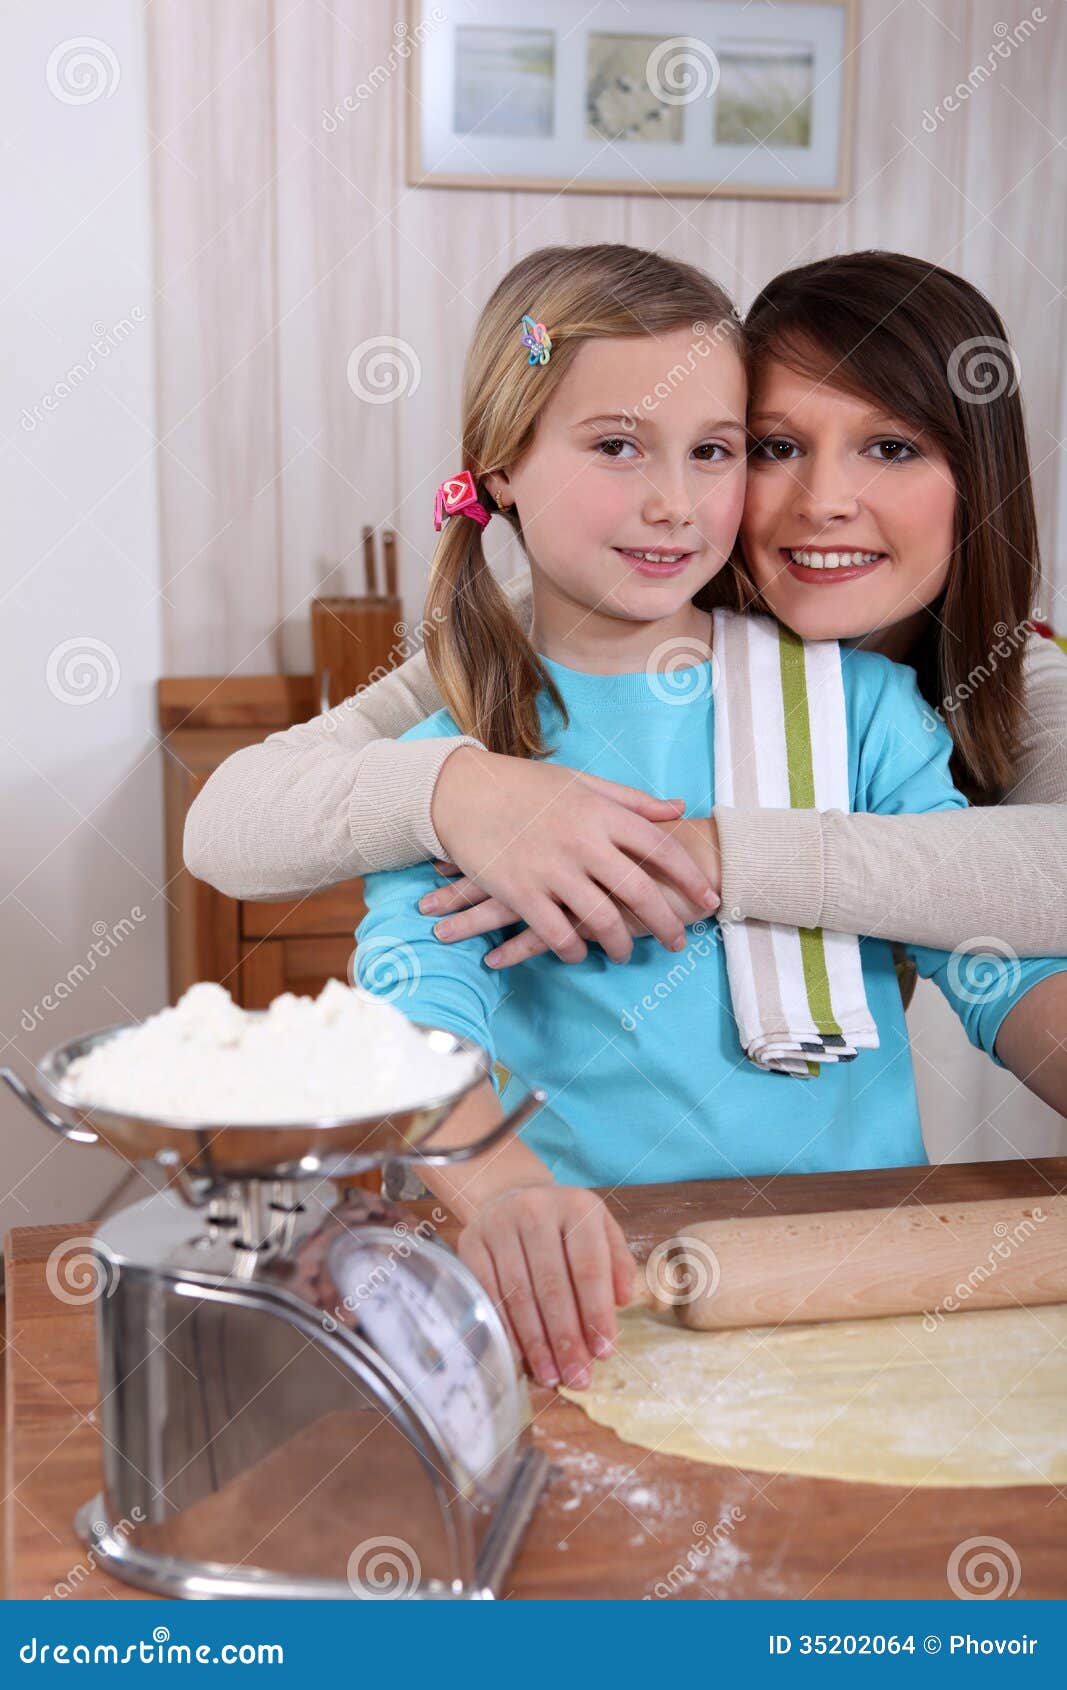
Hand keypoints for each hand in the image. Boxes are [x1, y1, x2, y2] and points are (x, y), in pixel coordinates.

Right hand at [426, 748, 719, 964]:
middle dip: (666, 922)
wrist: (462, 792)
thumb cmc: (526, 787)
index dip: (691, 877)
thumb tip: (678, 807)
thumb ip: (632, 800)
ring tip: (627, 954)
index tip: (710, 899)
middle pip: (639, 890)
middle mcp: (582, 841)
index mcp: (601, 812)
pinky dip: (573, 950)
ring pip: (601, 919)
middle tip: (679, 943)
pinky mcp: (521, 892)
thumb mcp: (583, 784)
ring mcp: (551, 869)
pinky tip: (580, 954)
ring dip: (620, 944)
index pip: (660, 848)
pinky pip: (556, 933)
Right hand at [456, 1181, 636, 1388]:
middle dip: (567, 1338)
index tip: (605, 1351)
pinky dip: (505, 1328)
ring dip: (536, 1342)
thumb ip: (617, 1263)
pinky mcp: (471, 1242)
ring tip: (552, 1375)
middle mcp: (535, 1210)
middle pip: (552, 1286)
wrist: (512, 1196)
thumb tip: (623, 1300)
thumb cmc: (565, 1225)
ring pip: (519, 1294)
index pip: (589, 1267)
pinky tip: (519, 1355)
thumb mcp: (601, 1230)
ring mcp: (498, 1224)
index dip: (597, 1313)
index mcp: (576, 1207)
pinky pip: (488, 1293)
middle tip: (578, 1376)